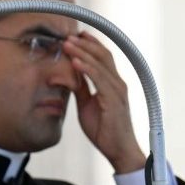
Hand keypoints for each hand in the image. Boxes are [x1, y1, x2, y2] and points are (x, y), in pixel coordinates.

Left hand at [65, 31, 146, 172]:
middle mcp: (118, 83)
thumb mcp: (87, 104)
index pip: (103, 57)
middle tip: (68, 34)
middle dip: (85, 43)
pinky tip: (74, 61)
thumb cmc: (104, 129)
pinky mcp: (114, 101)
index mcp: (113, 83)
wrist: (117, 150)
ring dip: (82, 52)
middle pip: (103, 55)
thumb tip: (70, 75)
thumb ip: (81, 88)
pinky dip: (86, 69)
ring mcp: (118, 91)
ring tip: (67, 43)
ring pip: (100, 64)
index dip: (90, 44)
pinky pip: (99, 80)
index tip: (75, 35)